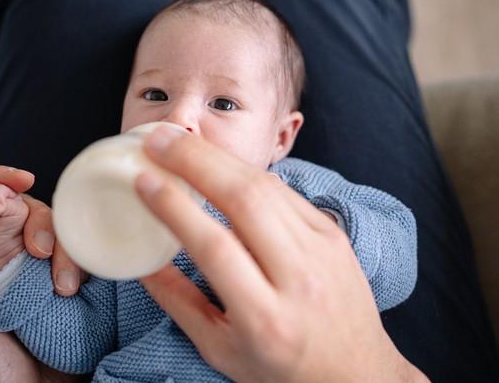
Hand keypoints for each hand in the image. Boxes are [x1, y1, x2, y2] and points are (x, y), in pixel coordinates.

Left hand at [0, 166, 79, 381]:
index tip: (15, 182)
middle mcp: (5, 257)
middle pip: (21, 208)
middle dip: (32, 218)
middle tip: (38, 251)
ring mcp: (39, 268)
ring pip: (54, 227)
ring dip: (61, 247)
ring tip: (62, 286)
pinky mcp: (68, 280)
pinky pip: (79, 251)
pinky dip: (79, 262)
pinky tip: (72, 289)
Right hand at [135, 126, 428, 382]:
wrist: (356, 371)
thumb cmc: (283, 368)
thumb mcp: (222, 350)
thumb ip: (180, 304)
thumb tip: (143, 261)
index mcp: (267, 320)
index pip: (216, 248)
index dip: (176, 208)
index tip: (144, 180)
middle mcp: (300, 279)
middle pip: (246, 201)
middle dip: (196, 162)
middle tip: (158, 140)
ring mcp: (323, 250)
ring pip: (267, 186)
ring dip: (219, 157)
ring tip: (181, 142)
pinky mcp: (333, 233)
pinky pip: (285, 191)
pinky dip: (246, 171)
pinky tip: (219, 161)